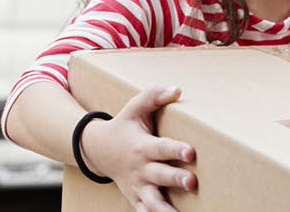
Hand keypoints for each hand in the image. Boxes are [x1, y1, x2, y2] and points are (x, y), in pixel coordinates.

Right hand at [80, 85, 196, 211]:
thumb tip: (177, 89)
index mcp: (143, 146)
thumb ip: (154, 96)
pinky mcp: (136, 198)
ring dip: (165, 210)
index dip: (176, 149)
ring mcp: (138, 186)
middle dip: (175, 179)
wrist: (97, 150)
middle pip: (160, 175)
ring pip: (152, 202)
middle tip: (191, 182)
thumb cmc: (124, 126)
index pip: (162, 147)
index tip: (191, 152)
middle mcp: (141, 168)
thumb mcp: (135, 108)